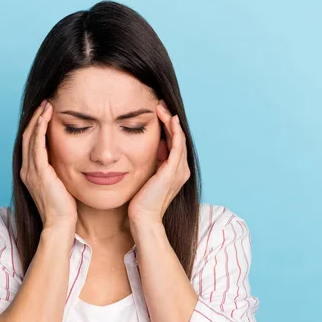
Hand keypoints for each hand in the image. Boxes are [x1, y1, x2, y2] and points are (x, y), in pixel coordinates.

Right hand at [20, 100, 77, 227]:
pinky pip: (37, 146)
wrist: (59, 225)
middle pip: (27, 136)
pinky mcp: (39, 173)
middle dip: (35, 118)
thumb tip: (72, 160)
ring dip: (38, 119)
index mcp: (30, 173)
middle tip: (45, 102)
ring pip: (30, 138)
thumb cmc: (64, 209)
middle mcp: (27, 170)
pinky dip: (40, 130)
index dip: (36, 126)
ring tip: (46, 105)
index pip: (31, 143)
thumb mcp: (60, 185)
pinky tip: (46, 117)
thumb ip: (59, 171)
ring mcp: (31, 171)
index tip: (46, 112)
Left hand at [127, 99, 190, 223]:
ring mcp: (179, 170)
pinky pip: (177, 145)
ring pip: (179, 138)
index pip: (173, 143)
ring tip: (162, 107)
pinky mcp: (173, 171)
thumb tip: (147, 147)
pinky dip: (174, 131)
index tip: (156, 112)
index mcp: (175, 171)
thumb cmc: (140, 201)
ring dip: (171, 121)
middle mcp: (181, 169)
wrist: (142, 218)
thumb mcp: (146, 176)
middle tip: (160, 103)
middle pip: (178, 138)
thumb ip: (150, 162)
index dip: (167, 126)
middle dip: (169, 119)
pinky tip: (169, 118)